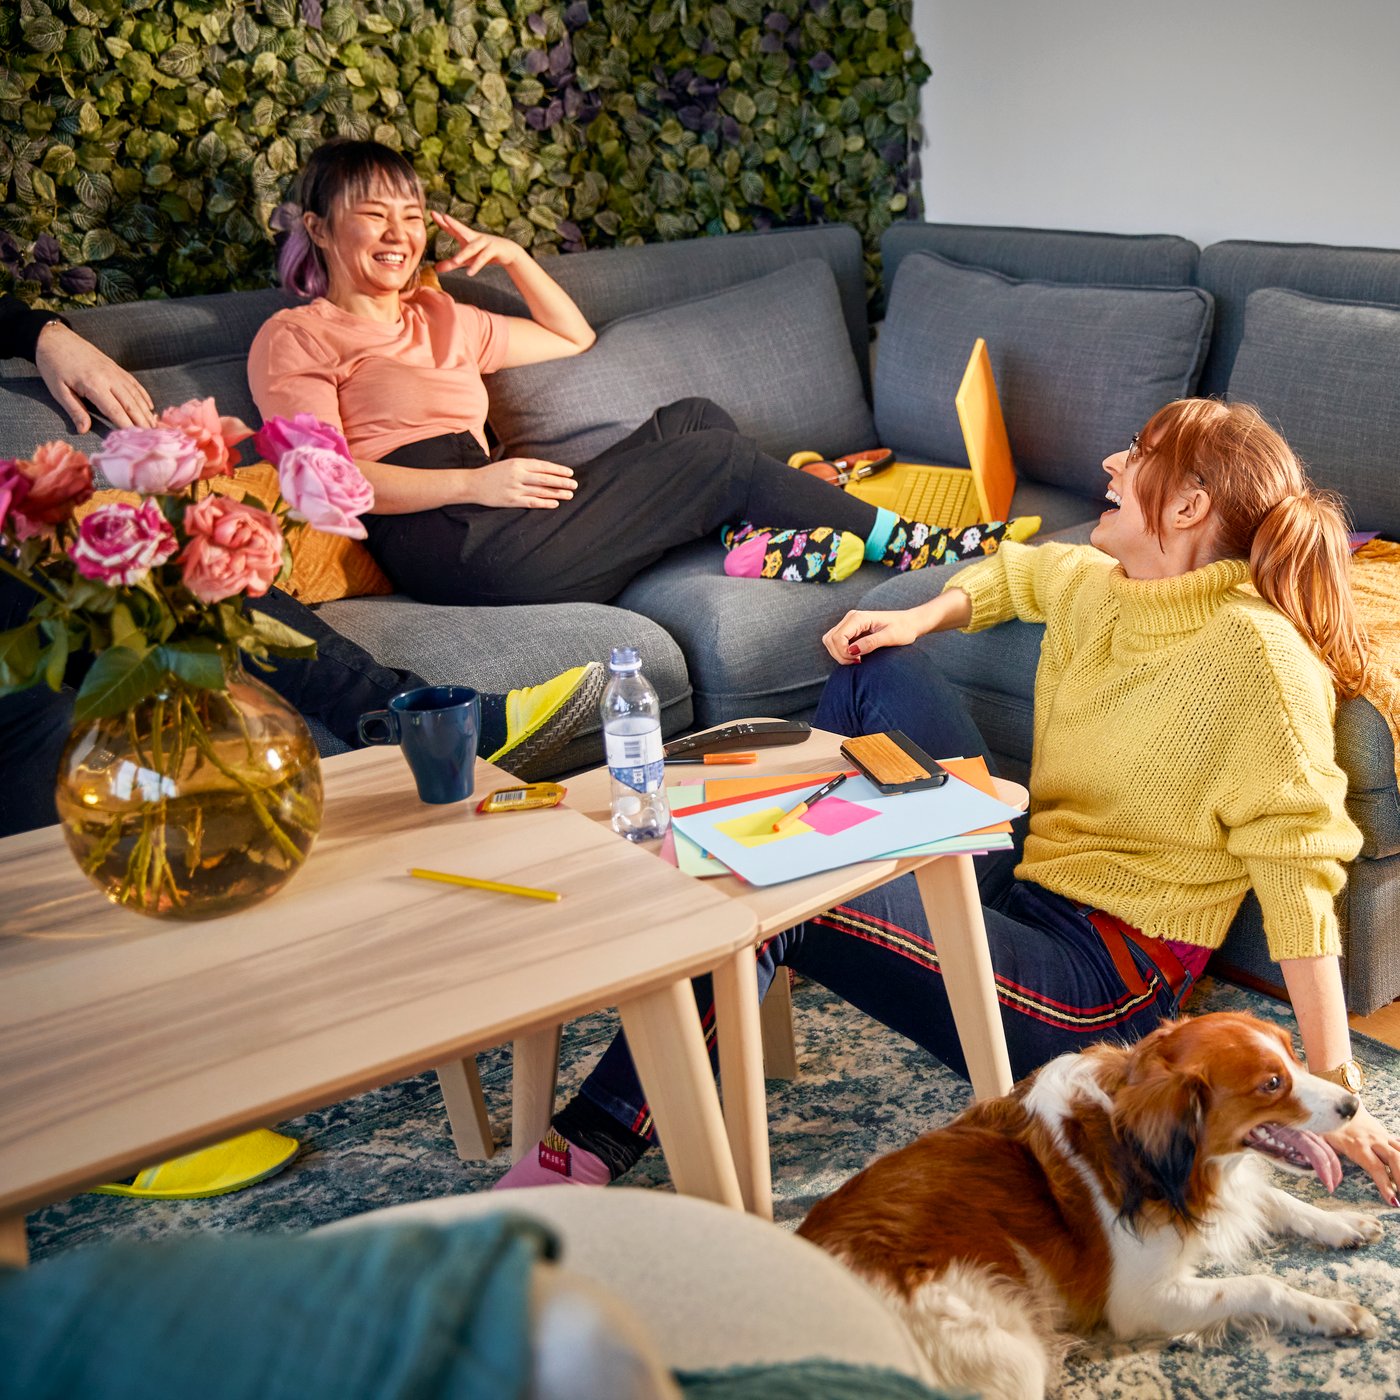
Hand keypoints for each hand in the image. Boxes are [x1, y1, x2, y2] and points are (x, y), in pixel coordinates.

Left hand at [34, 322, 155, 433]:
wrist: (55, 338)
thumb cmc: (53, 366)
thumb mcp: (58, 390)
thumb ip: (74, 410)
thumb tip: (83, 430)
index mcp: (94, 384)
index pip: (115, 410)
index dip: (127, 426)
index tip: (136, 439)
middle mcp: (109, 378)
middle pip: (131, 404)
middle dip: (142, 422)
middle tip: (152, 438)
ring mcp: (115, 372)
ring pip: (136, 395)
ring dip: (146, 412)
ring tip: (154, 427)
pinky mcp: (116, 367)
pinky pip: (134, 384)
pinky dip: (144, 396)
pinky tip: (149, 407)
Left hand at [433, 211, 522, 276]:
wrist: (508, 252)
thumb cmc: (484, 254)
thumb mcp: (467, 260)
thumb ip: (452, 264)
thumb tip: (436, 269)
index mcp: (467, 236)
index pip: (452, 228)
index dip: (442, 221)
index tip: (432, 213)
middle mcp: (474, 237)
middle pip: (462, 229)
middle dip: (454, 224)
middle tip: (444, 217)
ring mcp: (485, 242)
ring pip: (472, 248)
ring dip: (464, 254)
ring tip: (456, 261)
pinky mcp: (494, 249)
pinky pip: (483, 257)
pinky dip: (477, 265)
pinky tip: (470, 273)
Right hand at [470, 457, 575, 508]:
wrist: (473, 484)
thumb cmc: (493, 473)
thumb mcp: (509, 464)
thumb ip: (526, 467)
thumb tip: (547, 471)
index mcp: (518, 463)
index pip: (543, 466)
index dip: (558, 470)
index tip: (570, 473)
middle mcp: (518, 475)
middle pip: (545, 479)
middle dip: (562, 482)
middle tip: (574, 485)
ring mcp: (514, 489)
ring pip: (541, 491)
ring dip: (557, 493)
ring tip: (569, 495)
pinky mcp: (511, 501)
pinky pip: (531, 502)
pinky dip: (544, 503)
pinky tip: (554, 503)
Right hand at [822, 608, 923, 664]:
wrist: (909, 623)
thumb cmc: (903, 629)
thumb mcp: (891, 637)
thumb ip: (871, 643)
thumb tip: (852, 651)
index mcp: (858, 618)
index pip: (837, 638)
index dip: (843, 653)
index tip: (859, 660)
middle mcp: (850, 618)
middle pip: (830, 640)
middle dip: (840, 655)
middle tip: (858, 662)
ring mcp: (849, 623)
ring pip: (830, 641)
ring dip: (839, 654)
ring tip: (857, 659)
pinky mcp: (850, 629)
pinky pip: (836, 642)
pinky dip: (842, 652)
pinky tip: (857, 656)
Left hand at [1326, 1103, 1399, 1204]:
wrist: (1337, 1101)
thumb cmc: (1327, 1124)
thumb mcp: (1319, 1140)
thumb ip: (1324, 1161)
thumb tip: (1329, 1185)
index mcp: (1356, 1145)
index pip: (1375, 1167)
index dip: (1385, 1184)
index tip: (1393, 1201)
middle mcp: (1373, 1141)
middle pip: (1395, 1160)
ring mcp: (1382, 1137)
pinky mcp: (1387, 1135)